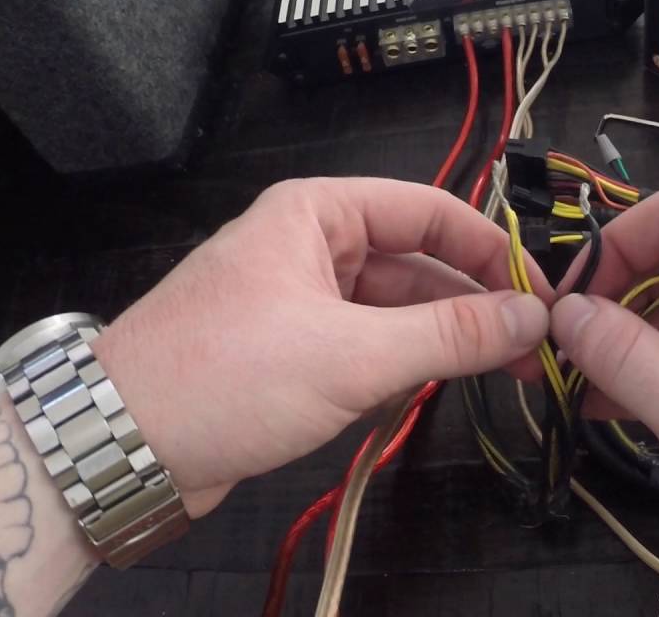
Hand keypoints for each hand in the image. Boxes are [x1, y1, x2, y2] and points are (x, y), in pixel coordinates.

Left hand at [91, 178, 550, 516]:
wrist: (119, 447)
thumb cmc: (224, 377)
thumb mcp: (350, 354)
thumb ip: (448, 334)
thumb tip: (531, 317)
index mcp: (316, 213)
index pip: (428, 210)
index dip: (491, 248)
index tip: (539, 292)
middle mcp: (311, 245)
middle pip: (416, 261)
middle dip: (474, 300)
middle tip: (532, 345)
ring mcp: (302, 299)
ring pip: (396, 306)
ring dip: (445, 335)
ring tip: (503, 369)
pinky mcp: (294, 349)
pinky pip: (369, 342)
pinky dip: (408, 360)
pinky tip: (444, 381)